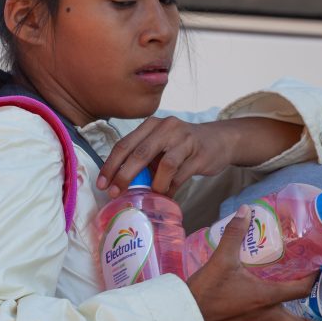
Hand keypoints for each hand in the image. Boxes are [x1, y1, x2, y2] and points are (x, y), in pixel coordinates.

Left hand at [97, 116, 303, 196]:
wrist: (219, 140)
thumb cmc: (182, 146)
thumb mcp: (159, 146)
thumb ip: (142, 158)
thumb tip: (119, 183)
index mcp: (151, 125)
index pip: (124, 144)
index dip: (111, 165)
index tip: (102, 183)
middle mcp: (167, 127)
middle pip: (139, 153)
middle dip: (124, 176)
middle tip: (115, 193)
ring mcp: (185, 140)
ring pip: (164, 165)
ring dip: (155, 184)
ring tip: (150, 195)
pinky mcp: (200, 154)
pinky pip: (181, 175)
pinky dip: (171, 187)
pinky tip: (166, 195)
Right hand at [186, 207, 321, 320]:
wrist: (186, 316)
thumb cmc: (206, 290)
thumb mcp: (221, 260)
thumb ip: (235, 235)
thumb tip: (245, 211)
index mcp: (267, 297)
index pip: (302, 290)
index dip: (314, 279)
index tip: (319, 270)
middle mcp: (268, 316)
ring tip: (307, 316)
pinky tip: (274, 314)